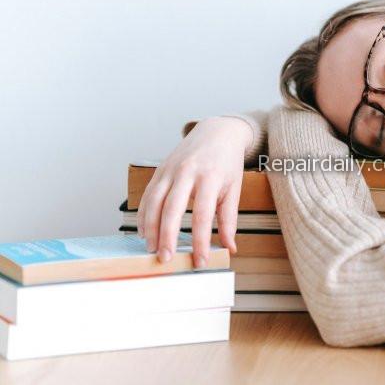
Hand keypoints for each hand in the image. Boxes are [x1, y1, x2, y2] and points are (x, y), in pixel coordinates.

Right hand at [137, 117, 252, 266]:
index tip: (200, 261)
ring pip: (154, 202)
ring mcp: (170, 169)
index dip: (200, 240)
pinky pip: (147, 195)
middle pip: (172, 208)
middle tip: (165, 259)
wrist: (217, 132)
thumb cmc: (227, 163)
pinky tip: (144, 231)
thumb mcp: (234, 189)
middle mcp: (187, 172)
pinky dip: (143, 214)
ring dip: (150, 228)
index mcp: (210, 177)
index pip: (202, 215)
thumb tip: (230, 247)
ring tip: (152, 249)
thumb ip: (229, 219)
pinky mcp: (160, 169)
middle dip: (167, 236)